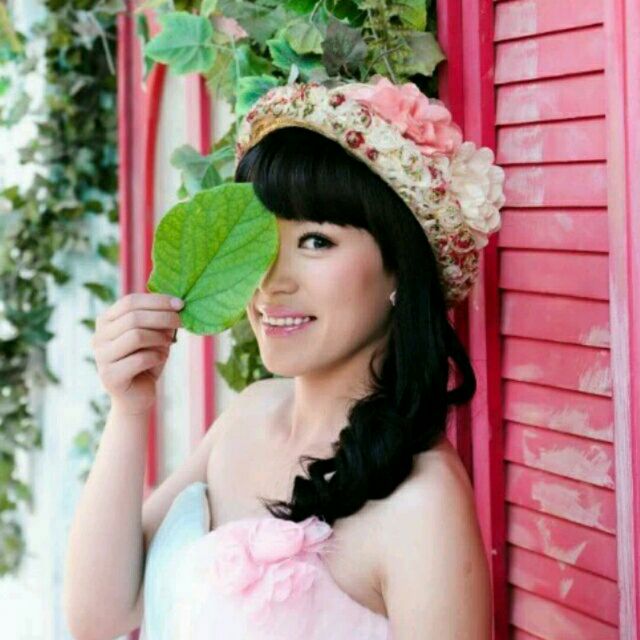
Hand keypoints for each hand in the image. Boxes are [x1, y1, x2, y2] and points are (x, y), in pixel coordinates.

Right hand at [91, 293, 183, 414]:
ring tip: (168, 344)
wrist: (137, 397)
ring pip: (136, 335)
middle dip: (163, 317)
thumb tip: (176, 305)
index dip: (157, 300)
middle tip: (181, 322)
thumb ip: (160, 321)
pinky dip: (157, 357)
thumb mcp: (155, 336)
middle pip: (134, 317)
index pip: (130, 301)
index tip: (180, 304)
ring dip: (159, 338)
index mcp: (106, 321)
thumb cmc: (147, 362)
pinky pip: (140, 359)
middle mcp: (98, 336)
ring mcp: (101, 357)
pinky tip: (160, 359)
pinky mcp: (109, 376)